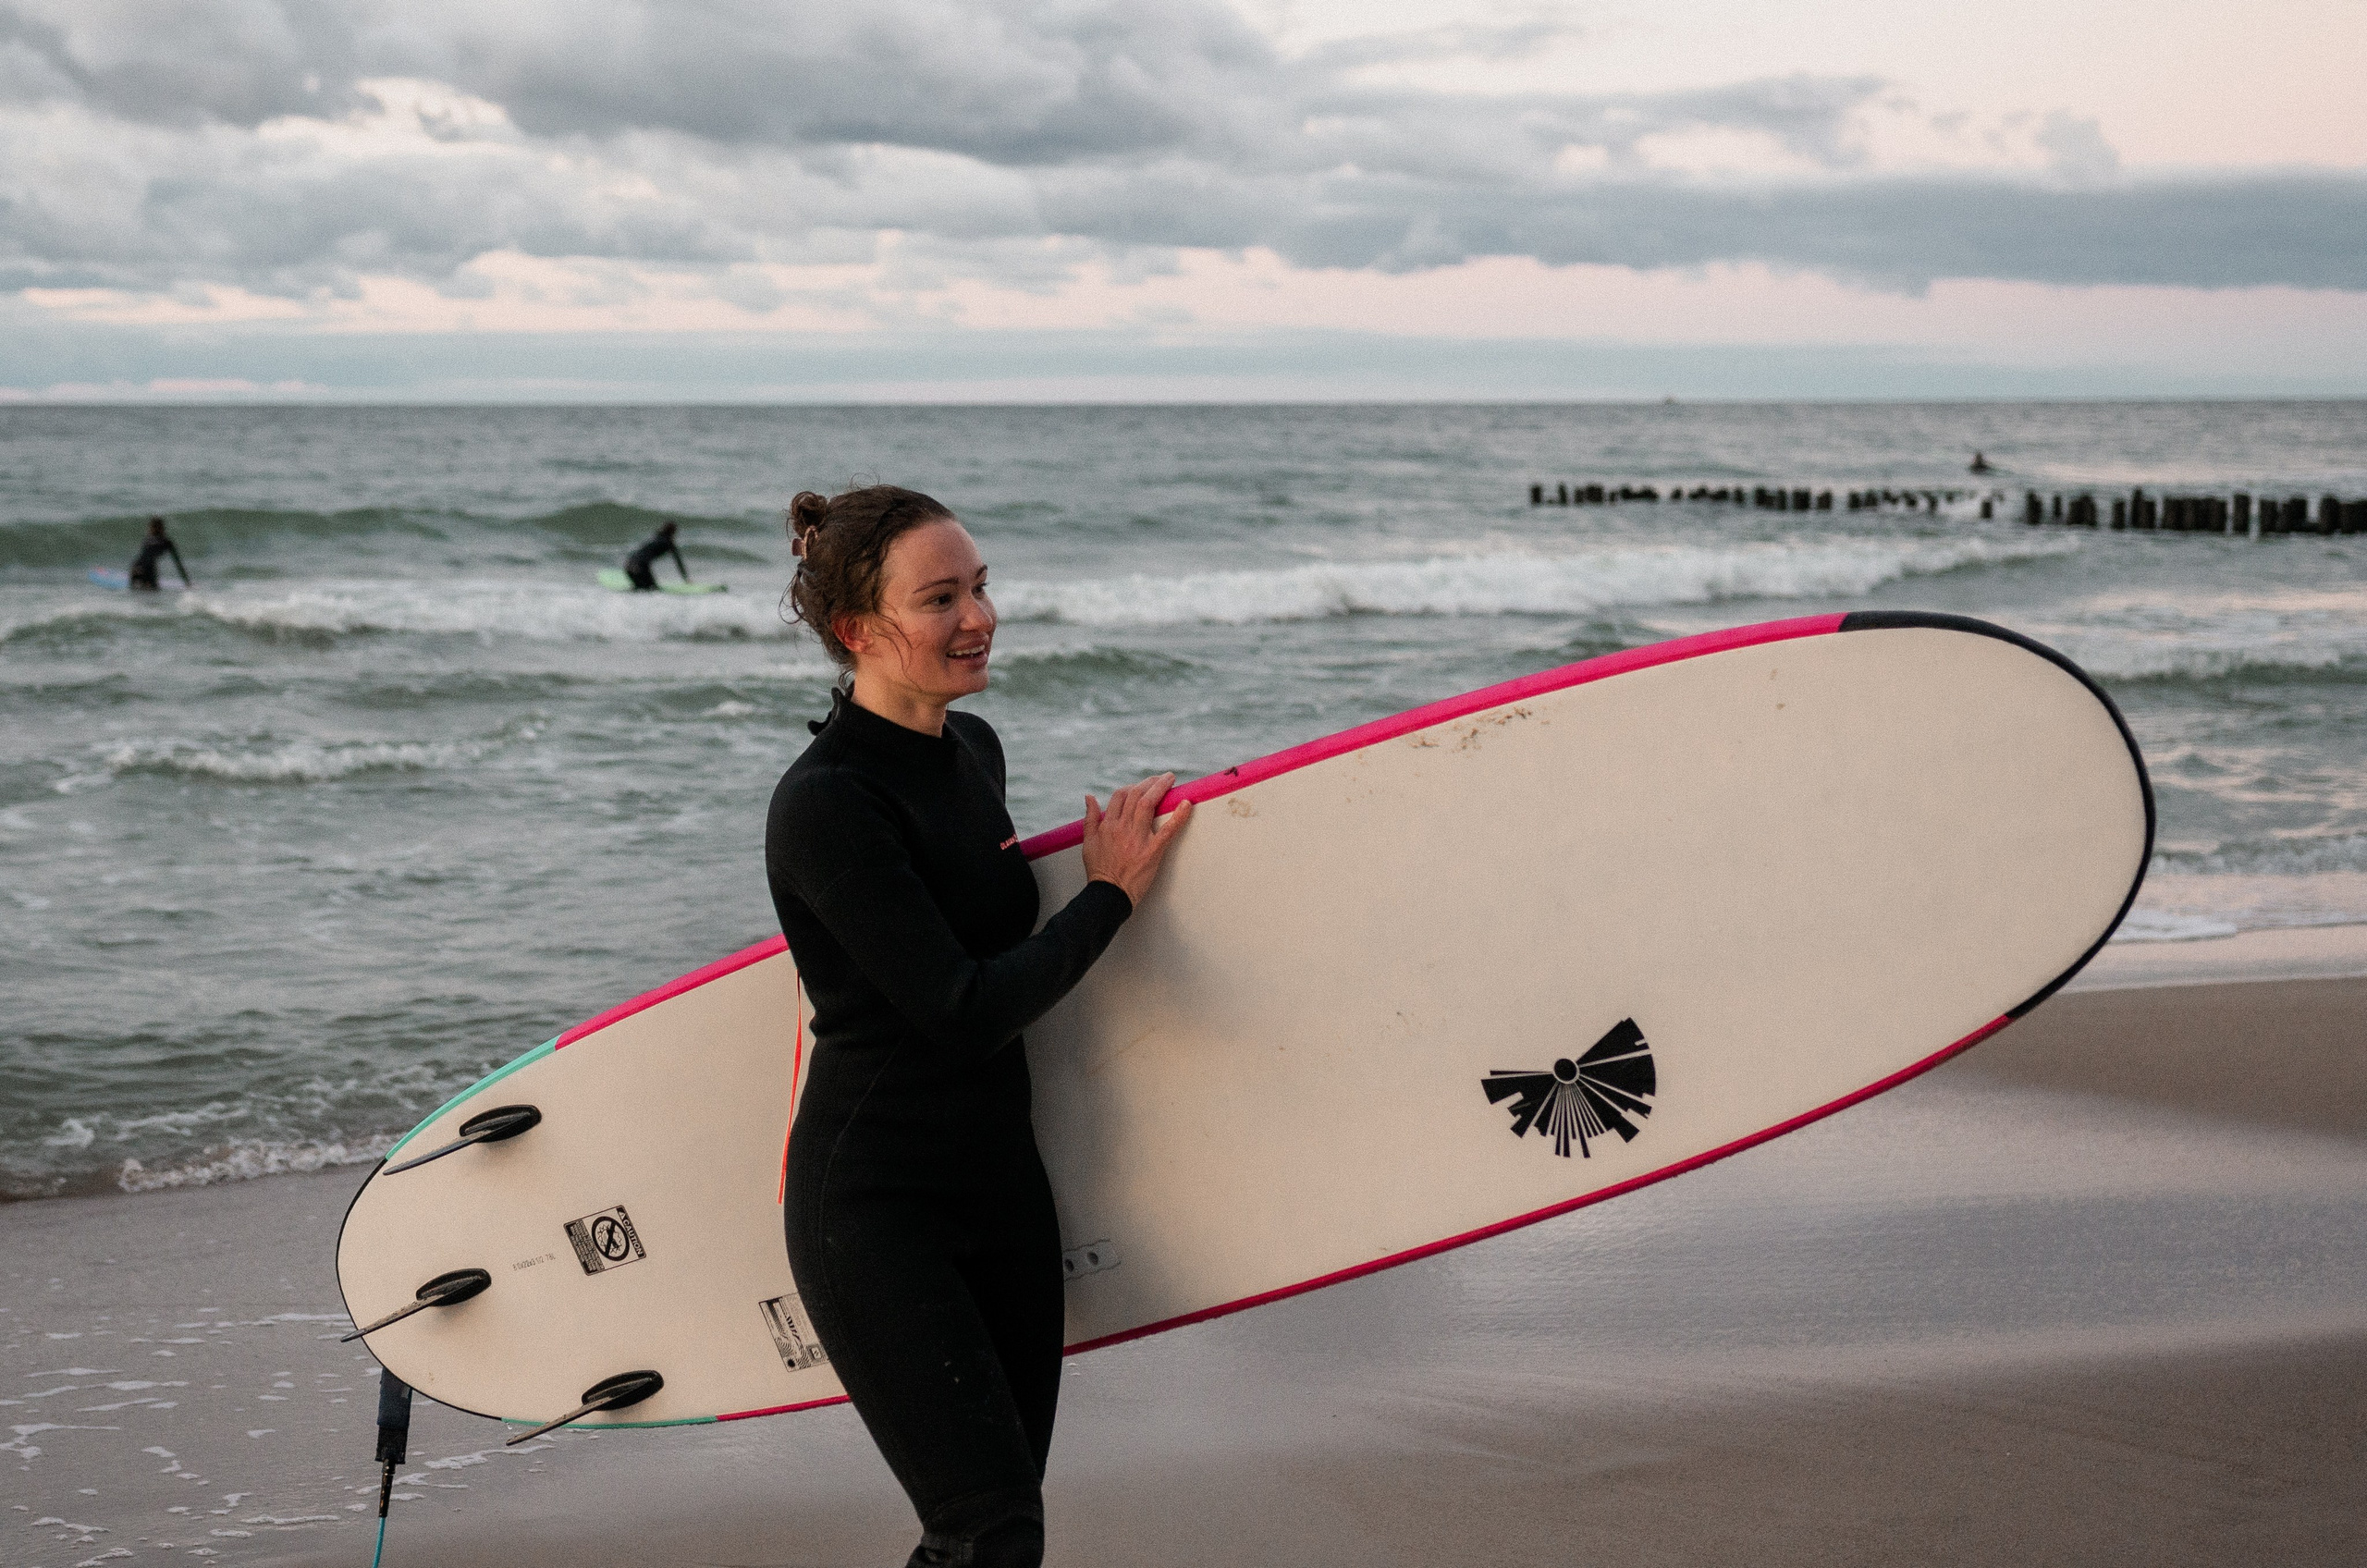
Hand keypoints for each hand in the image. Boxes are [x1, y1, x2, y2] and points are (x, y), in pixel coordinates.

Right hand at [1082, 772, 1192, 905]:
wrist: (1108, 894)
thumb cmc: (1099, 870)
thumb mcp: (1088, 842)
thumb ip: (1090, 818)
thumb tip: (1089, 797)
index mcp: (1108, 825)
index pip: (1120, 796)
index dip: (1133, 786)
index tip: (1142, 786)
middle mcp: (1122, 828)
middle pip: (1136, 795)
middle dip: (1150, 782)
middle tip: (1163, 778)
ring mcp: (1137, 839)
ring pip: (1148, 805)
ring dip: (1161, 788)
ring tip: (1171, 779)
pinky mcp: (1151, 852)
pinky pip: (1167, 831)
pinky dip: (1178, 816)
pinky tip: (1186, 804)